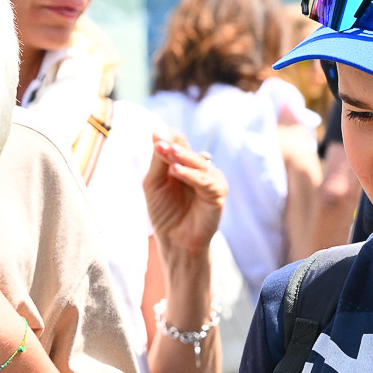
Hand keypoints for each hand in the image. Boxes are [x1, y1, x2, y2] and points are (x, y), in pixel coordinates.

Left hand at [144, 134, 226, 260]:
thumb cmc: (164, 212)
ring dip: (182, 157)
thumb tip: (157, 131)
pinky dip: (190, 175)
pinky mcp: (218, 192)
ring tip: (167, 154)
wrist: (175, 241)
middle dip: (173, 147)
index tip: (155, 135)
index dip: (168, 138)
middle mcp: (199, 168)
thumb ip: (158, 159)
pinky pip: (205, 180)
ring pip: (198, 163)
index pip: (178, 142)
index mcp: (183, 163)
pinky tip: (176, 171)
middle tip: (160, 144)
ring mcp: (210, 179)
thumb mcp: (154, 183)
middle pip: (187, 151)